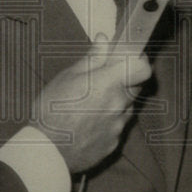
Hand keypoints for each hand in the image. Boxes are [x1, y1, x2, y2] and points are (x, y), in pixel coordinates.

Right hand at [31, 35, 151, 173]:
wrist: (47, 150)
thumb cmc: (52, 111)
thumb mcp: (67, 77)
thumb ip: (92, 59)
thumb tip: (103, 41)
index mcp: (109, 84)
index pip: (143, 69)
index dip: (139, 63)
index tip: (127, 61)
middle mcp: (119, 105)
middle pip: (136, 88)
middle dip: (125, 82)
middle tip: (104, 81)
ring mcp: (118, 126)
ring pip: (126, 109)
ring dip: (116, 104)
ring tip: (90, 105)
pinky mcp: (114, 144)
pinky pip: (117, 128)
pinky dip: (107, 123)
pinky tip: (87, 123)